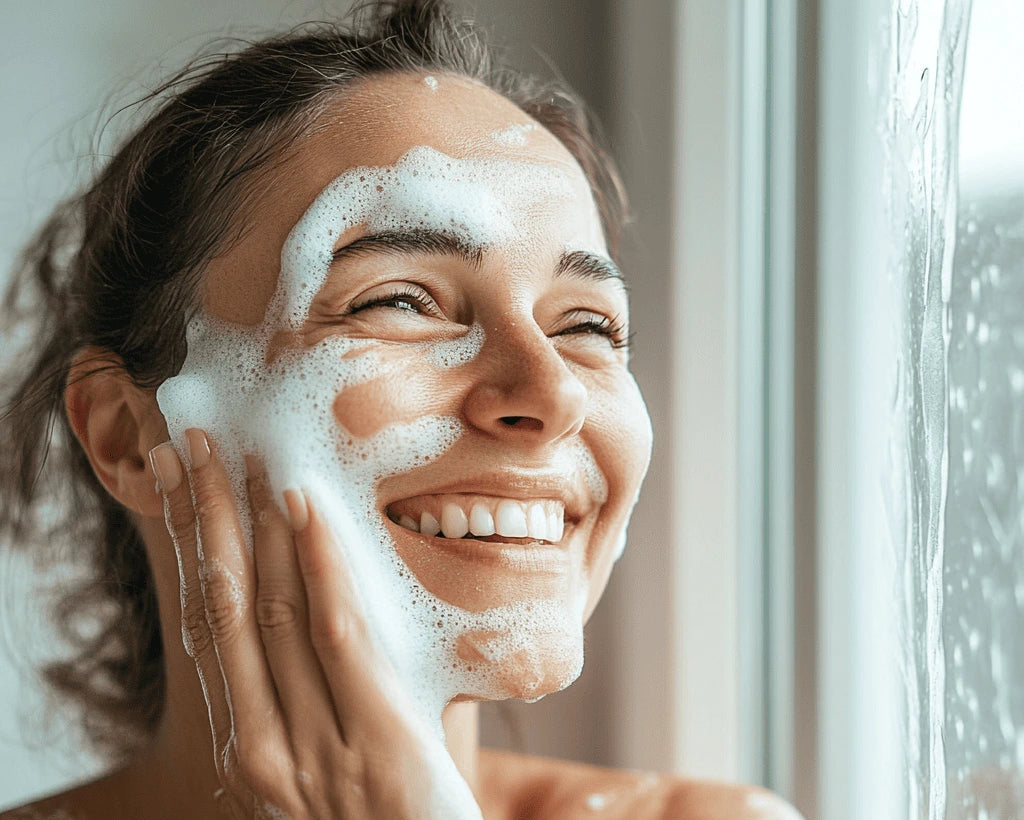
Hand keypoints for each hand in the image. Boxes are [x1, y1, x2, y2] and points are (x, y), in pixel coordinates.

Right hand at [149, 428, 482, 818]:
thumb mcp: (335, 761)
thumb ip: (321, 697)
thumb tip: (316, 607)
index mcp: (253, 746)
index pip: (210, 628)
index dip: (193, 549)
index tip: (182, 483)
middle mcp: (265, 744)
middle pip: (223, 609)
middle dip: (205, 519)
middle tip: (193, 440)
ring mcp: (315, 746)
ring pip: (269, 613)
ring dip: (252, 524)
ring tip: (240, 452)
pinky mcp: (376, 742)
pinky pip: (338, 636)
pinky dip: (318, 565)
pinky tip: (306, 508)